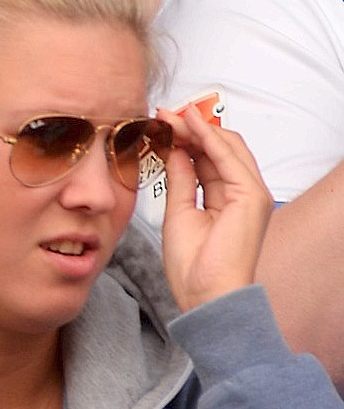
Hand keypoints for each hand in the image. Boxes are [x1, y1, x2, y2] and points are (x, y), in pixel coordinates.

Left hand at [160, 104, 275, 313]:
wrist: (206, 294)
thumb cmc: (193, 264)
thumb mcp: (179, 210)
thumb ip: (180, 178)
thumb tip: (172, 148)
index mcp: (225, 197)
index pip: (208, 156)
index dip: (184, 136)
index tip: (157, 122)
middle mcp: (241, 192)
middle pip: (219, 146)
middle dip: (189, 126)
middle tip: (160, 114)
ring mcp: (250, 193)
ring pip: (225, 145)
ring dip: (194, 126)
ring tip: (166, 116)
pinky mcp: (250, 196)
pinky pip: (228, 156)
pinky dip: (206, 136)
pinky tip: (185, 124)